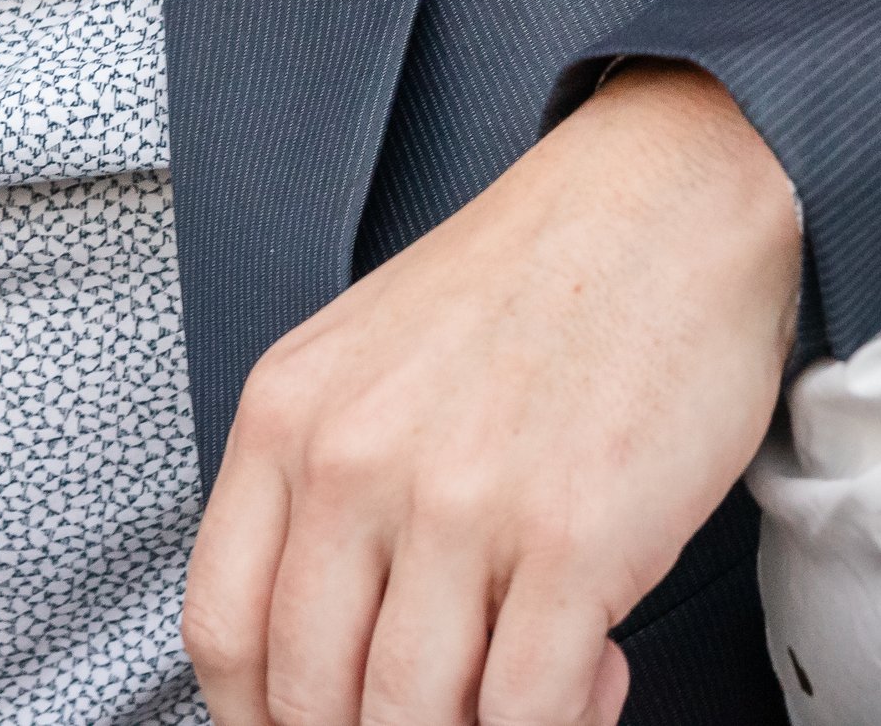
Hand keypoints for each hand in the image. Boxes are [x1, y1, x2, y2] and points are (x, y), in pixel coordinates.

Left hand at [183, 63, 800, 725]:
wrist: (657, 206)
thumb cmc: (517, 292)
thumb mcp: (361, 363)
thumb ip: (316, 489)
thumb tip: (308, 656)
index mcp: (284, 414)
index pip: (222, 630)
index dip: (257, 722)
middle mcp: (350, 461)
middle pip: (310, 698)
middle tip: (439, 718)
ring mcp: (456, 503)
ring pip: (413, 723)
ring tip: (525, 685)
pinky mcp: (572, 541)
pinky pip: (526, 717)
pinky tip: (592, 673)